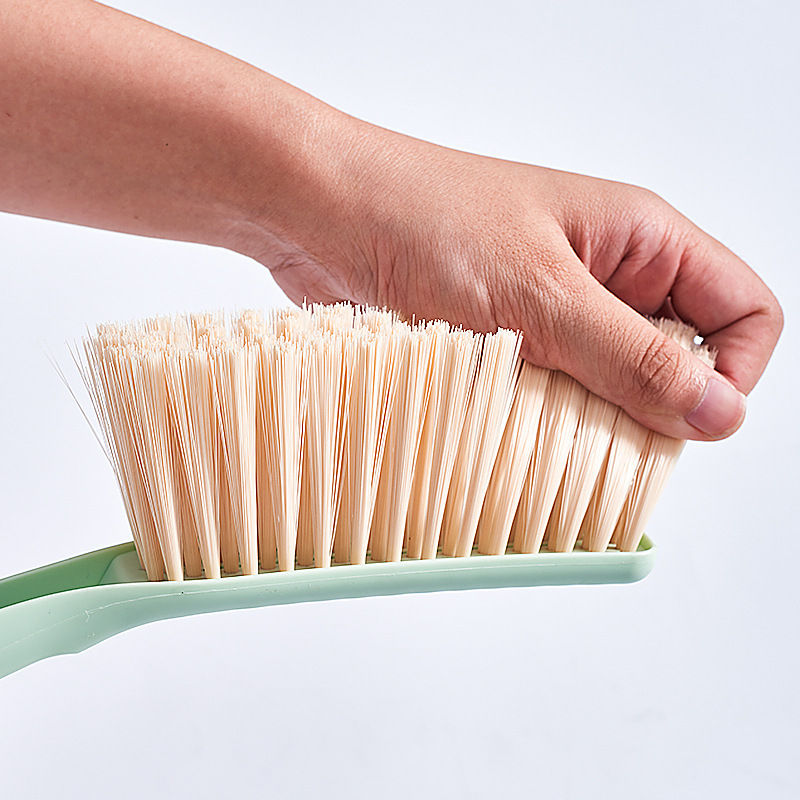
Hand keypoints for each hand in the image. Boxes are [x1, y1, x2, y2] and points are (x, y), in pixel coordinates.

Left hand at [259, 125, 782, 440]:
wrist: (321, 216)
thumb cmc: (422, 220)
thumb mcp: (539, 294)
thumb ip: (632, 356)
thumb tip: (720, 411)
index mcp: (641, 240)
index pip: (744, 313)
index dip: (732, 374)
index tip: (681, 420)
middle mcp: (606, 276)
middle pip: (679, 361)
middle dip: (650, 406)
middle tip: (591, 418)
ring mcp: (555, 310)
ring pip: (612, 386)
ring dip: (585, 416)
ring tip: (534, 408)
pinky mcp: (508, 339)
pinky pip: (554, 392)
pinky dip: (539, 416)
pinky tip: (501, 411)